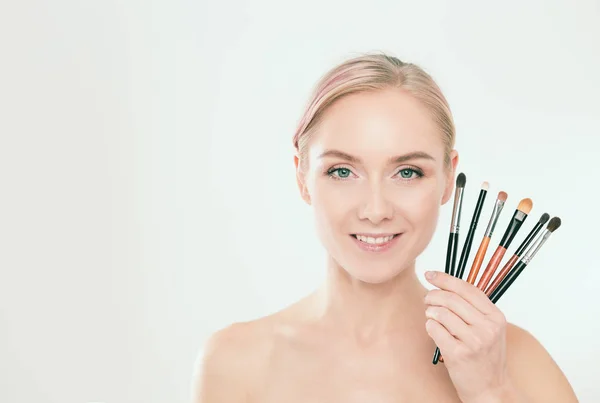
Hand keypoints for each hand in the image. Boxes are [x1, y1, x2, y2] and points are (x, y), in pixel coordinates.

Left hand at [424, 270, 520, 402]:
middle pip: (451, 299)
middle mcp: (487, 327)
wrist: (490, 390)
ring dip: (430, 312)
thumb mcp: (489, 329)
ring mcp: (473, 341)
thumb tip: (445, 284)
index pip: (467, 288)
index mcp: (496, 317)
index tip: (430, 274)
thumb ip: (473, 308)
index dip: (445, 279)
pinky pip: (434, 329)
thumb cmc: (485, 357)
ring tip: (432, 317)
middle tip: (427, 299)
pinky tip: (434, 331)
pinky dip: (430, 326)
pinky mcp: (458, 354)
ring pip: (441, 313)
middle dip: (433, 295)